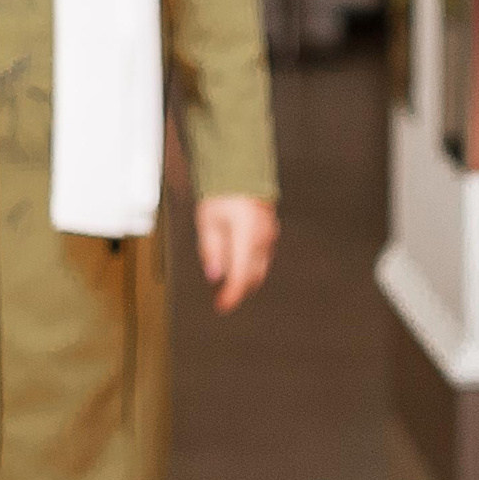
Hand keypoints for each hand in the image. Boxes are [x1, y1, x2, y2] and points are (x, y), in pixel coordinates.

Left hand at [195, 196, 276, 313]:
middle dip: (238, 288)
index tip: (222, 306)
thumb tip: (215, 275)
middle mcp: (262, 240)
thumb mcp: (208, 223)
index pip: (240, 275)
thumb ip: (211, 251)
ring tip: (229, 283)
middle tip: (223, 297)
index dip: (231, 295)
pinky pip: (262, 256)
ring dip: (244, 277)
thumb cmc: (223, 194)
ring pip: (259, 267)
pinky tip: (239, 264)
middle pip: (252, 276)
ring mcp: (269, 237)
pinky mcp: (270, 233)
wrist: (241, 172)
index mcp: (246, 238)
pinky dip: (250, 265)